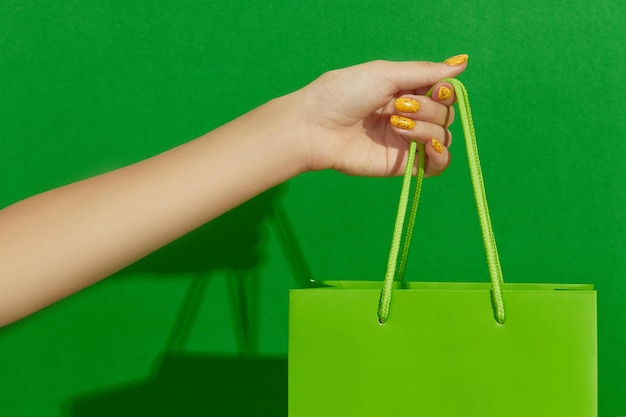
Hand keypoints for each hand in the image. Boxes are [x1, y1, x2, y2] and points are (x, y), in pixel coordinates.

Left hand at [297, 57, 467, 176]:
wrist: (315, 128)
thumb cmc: (342, 94)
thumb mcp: (385, 73)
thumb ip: (424, 72)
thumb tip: (462, 63)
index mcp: (403, 92)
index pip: (442, 92)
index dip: (444, 91)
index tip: (435, 88)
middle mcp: (408, 116)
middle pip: (445, 114)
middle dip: (430, 108)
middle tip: (399, 107)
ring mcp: (406, 142)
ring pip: (443, 136)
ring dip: (427, 127)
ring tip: (396, 125)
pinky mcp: (402, 165)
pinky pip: (437, 165)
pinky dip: (440, 154)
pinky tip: (427, 145)